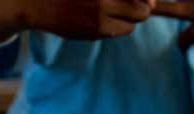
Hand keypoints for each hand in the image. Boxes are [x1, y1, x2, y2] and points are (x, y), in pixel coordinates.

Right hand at [11, 0, 155, 39]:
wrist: (40, 4)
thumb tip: (153, 3)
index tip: (148, 1)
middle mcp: (104, 0)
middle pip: (142, 11)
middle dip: (142, 9)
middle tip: (130, 5)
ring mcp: (100, 16)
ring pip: (133, 24)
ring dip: (129, 19)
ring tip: (112, 10)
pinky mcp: (95, 32)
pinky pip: (119, 32)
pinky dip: (117, 26)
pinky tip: (102, 18)